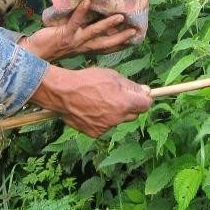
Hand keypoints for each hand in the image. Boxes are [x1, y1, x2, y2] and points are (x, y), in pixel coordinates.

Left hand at [19, 0, 138, 61]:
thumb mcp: (69, 43)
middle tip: (135, 30)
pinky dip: (81, 12)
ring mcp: (74, 40)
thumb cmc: (51, 46)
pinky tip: (87, 2)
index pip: (106, 47)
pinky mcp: (64, 34)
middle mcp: (82, 46)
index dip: (120, 43)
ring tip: (120, 16)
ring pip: (94, 32)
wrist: (34, 55)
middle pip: (106, 42)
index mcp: (85, 48)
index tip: (134, 37)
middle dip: (121, 37)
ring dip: (107, 25)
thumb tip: (91, 21)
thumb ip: (80, 34)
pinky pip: (74, 22)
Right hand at [28, 65, 152, 137]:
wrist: (63, 93)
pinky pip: (106, 126)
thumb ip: (131, 86)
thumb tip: (146, 91)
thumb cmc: (88, 80)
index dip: (145, 99)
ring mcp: (106, 127)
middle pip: (134, 114)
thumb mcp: (112, 76)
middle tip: (118, 96)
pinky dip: (103, 120)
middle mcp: (118, 118)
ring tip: (100, 101)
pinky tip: (92, 109)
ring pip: (119, 120)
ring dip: (116, 113)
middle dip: (130, 106)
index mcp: (125, 103)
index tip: (141, 95)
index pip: (146, 105)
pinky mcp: (95, 133)